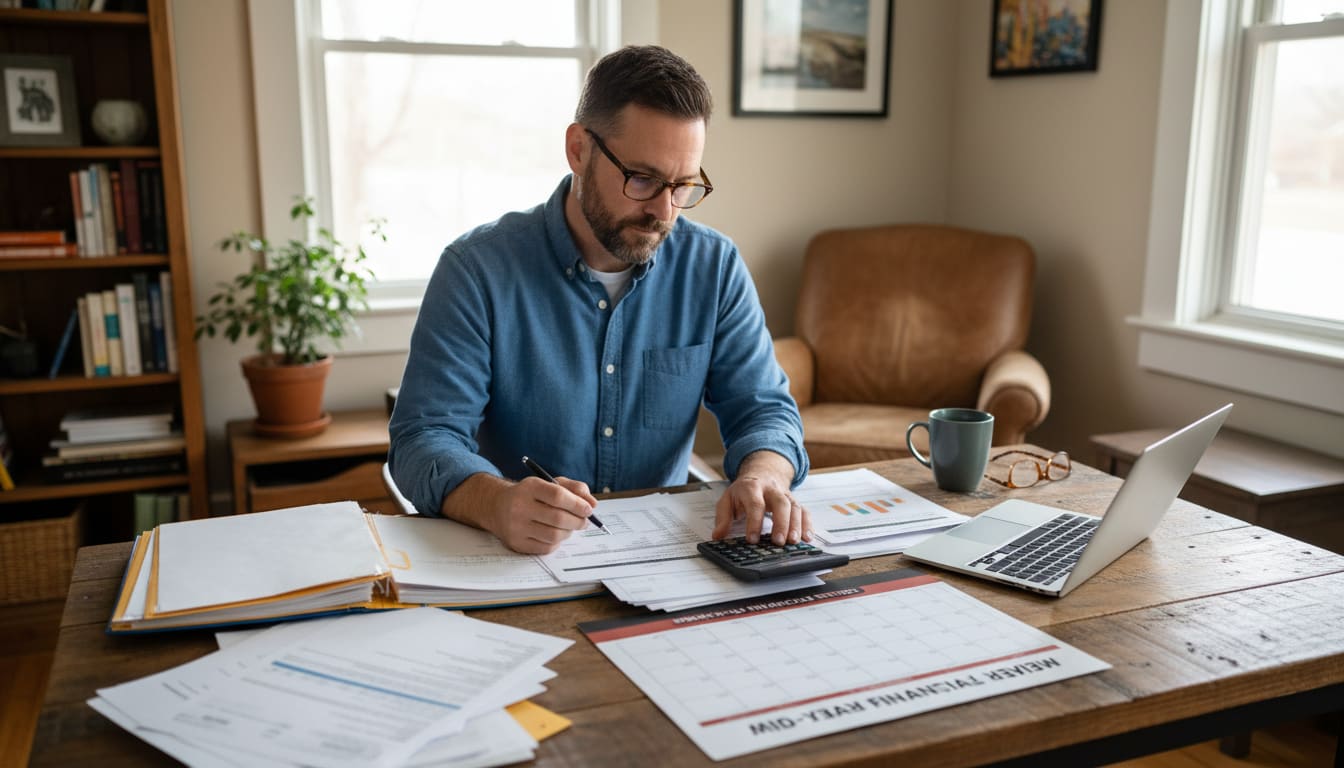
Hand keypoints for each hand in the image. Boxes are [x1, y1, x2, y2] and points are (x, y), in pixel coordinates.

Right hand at [453, 474, 598, 554]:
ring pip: (554, 536)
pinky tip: (556, 534)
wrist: (497, 506)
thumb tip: (592, 504)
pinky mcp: (516, 543)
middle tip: (585, 521)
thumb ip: (574, 489)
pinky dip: (557, 542)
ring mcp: (516, 527)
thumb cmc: (530, 495)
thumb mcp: (549, 483)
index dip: (578, 504)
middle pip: (558, 518)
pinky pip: (546, 548)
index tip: (589, 509)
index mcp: (529, 487)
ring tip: (570, 527)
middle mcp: (519, 506)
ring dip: (569, 532)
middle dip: (578, 521)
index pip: (558, 496)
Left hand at [712, 452, 808, 545]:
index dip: (754, 522)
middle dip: (781, 523)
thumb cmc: (744, 491)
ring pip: (795, 507)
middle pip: (780, 503)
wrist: (761, 473)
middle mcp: (771, 489)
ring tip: (793, 542)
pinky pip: (805, 511)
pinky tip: (807, 538)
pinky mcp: (794, 502)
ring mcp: (785, 495)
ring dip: (796, 525)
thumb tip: (718, 535)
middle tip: (778, 542)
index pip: (755, 504)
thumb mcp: (727, 500)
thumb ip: (722, 518)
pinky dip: (808, 524)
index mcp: (752, 488)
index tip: (752, 540)